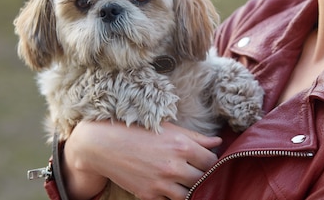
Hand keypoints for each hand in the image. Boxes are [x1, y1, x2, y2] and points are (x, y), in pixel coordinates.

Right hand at [63, 120, 221, 199]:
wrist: (105, 145)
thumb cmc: (140, 132)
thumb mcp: (170, 129)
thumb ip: (197, 138)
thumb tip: (218, 141)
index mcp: (182, 146)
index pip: (212, 161)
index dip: (214, 162)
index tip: (210, 161)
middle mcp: (174, 166)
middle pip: (203, 179)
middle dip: (205, 176)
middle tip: (200, 171)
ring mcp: (161, 183)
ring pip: (189, 194)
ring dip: (191, 189)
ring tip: (188, 181)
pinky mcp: (149, 195)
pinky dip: (173, 195)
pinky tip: (172, 186)